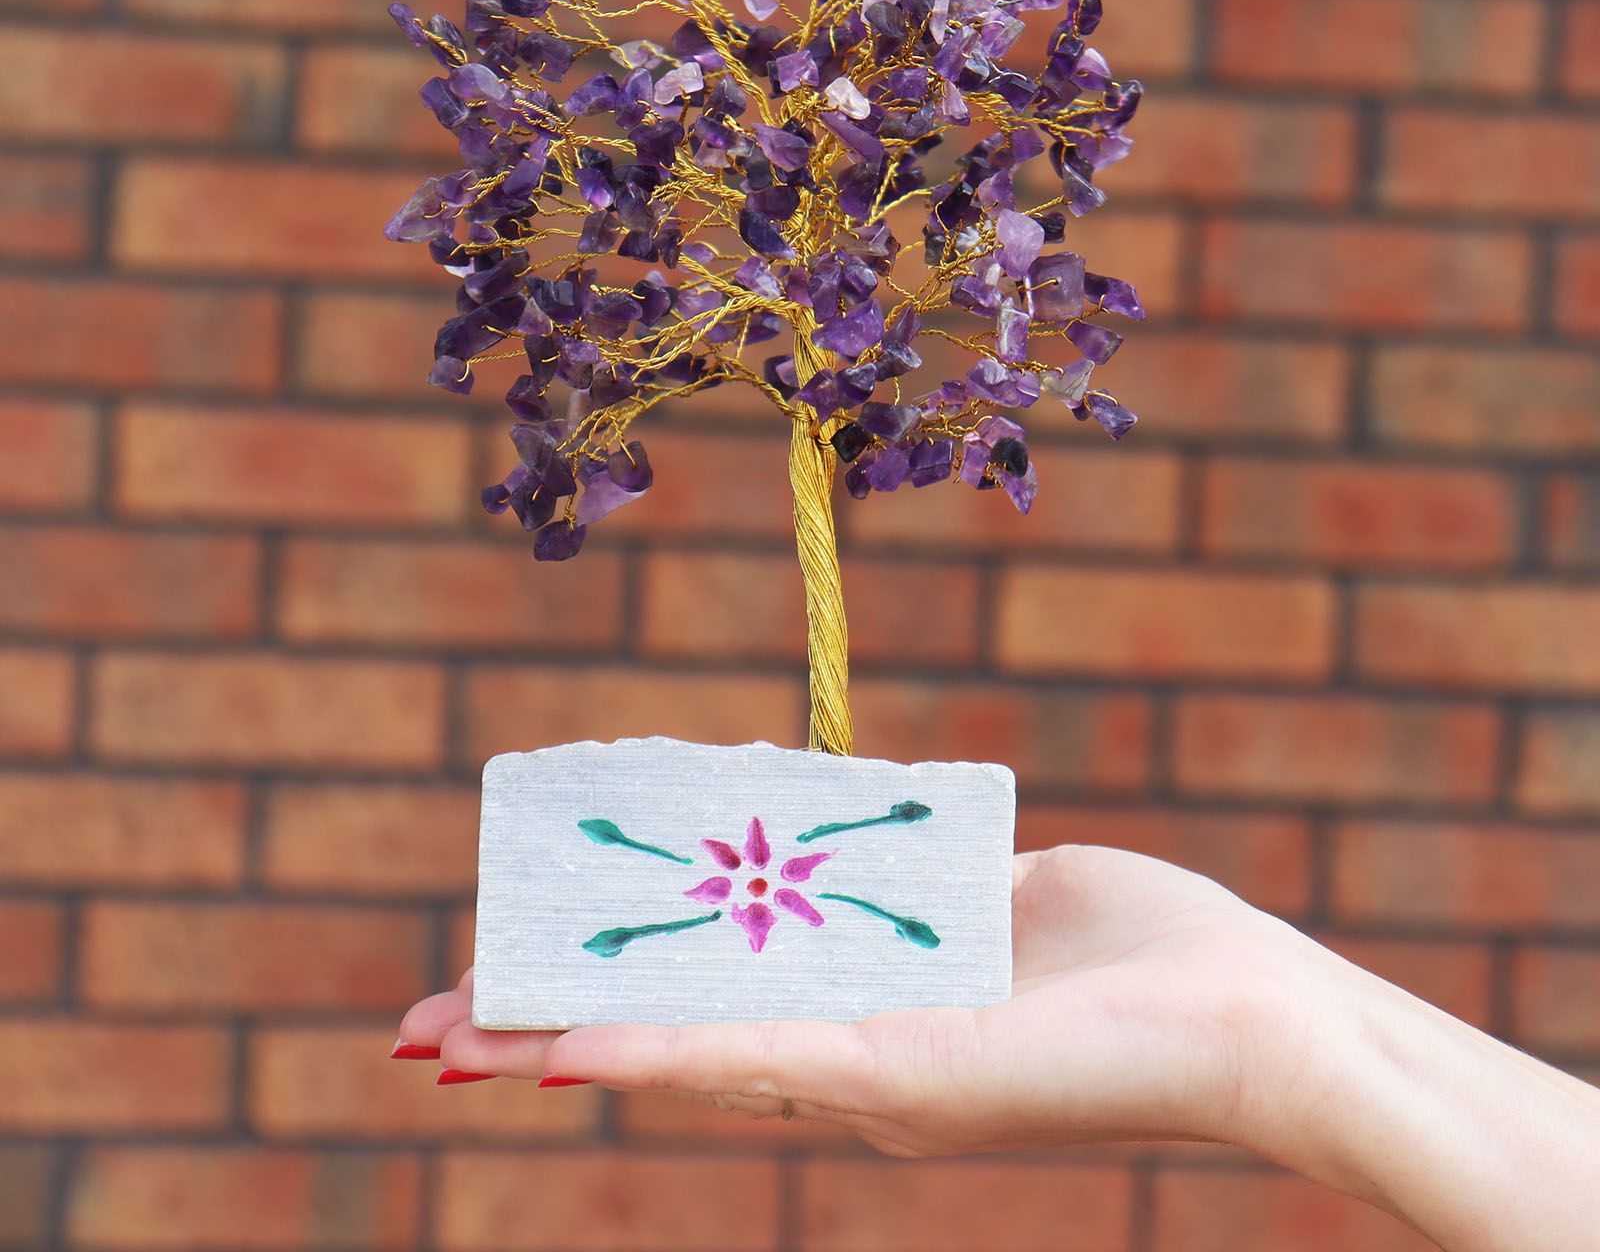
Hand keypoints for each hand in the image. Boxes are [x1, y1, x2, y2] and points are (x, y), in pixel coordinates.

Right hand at [396, 844, 1319, 1155]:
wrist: (1259, 1025)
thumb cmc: (1149, 948)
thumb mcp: (1007, 887)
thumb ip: (929, 877)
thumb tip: (878, 838)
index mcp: (874, 1015)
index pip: (712, 994)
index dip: (610, 978)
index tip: (518, 962)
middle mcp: (852, 1065)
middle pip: (672, 1032)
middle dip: (545, 1026)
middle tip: (429, 1023)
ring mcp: (868, 1084)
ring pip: (684, 1055)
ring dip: (558, 1042)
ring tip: (445, 1036)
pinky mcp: (899, 1088)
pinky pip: (752, 1064)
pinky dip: (649, 1051)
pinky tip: (554, 1046)